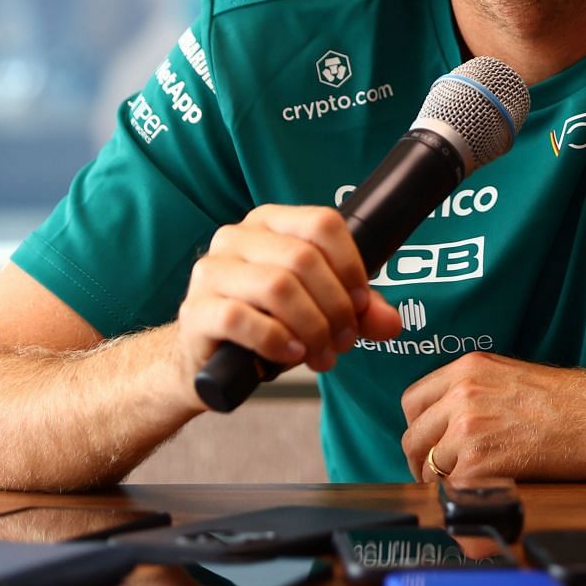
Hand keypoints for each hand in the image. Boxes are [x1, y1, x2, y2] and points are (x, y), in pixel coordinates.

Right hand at [175, 205, 402, 406]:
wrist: (210, 363)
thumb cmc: (266, 325)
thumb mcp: (318, 311)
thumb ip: (357, 312)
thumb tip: (391, 323)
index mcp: (269, 223)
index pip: (322, 223)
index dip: (351, 265)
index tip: (361, 303)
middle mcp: (235, 238)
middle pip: (303, 258)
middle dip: (334, 306)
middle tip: (343, 340)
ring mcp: (210, 272)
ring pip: (276, 286)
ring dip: (311, 327)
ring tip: (322, 354)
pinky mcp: (195, 310)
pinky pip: (240, 318)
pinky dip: (276, 340)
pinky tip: (289, 355)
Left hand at [398, 352, 585, 481]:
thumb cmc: (575, 402)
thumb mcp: (512, 378)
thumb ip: (475, 394)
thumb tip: (452, 426)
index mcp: (469, 368)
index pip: (414, 401)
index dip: (421, 429)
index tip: (431, 445)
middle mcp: (462, 393)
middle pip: (414, 435)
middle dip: (424, 460)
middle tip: (441, 476)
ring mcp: (467, 427)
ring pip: (428, 465)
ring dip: (443, 482)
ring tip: (469, 489)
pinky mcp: (479, 461)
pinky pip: (450, 489)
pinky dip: (462, 498)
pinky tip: (484, 496)